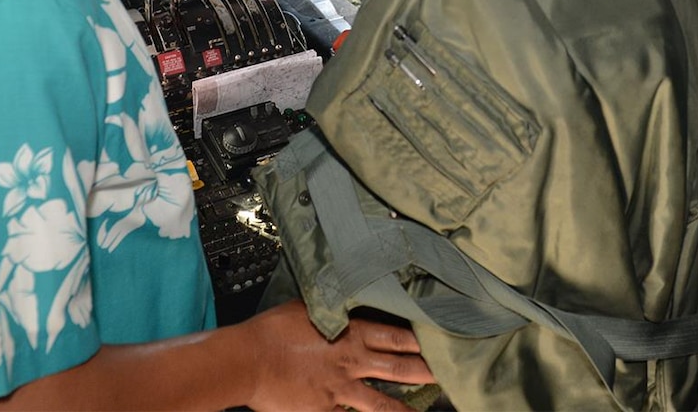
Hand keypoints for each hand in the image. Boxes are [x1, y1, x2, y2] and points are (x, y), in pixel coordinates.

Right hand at [245, 301, 433, 410]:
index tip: (441, 341)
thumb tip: (345, 297)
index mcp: (351, 333)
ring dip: (406, 409)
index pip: (397, 337)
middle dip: (427, 372)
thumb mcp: (310, 307)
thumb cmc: (273, 330)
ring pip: (383, 403)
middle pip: (400, 368)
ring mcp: (341, 389)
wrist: (249, 358)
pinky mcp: (325, 409)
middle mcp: (352, 361)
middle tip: (449, 376)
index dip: (421, 341)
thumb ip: (333, 308)